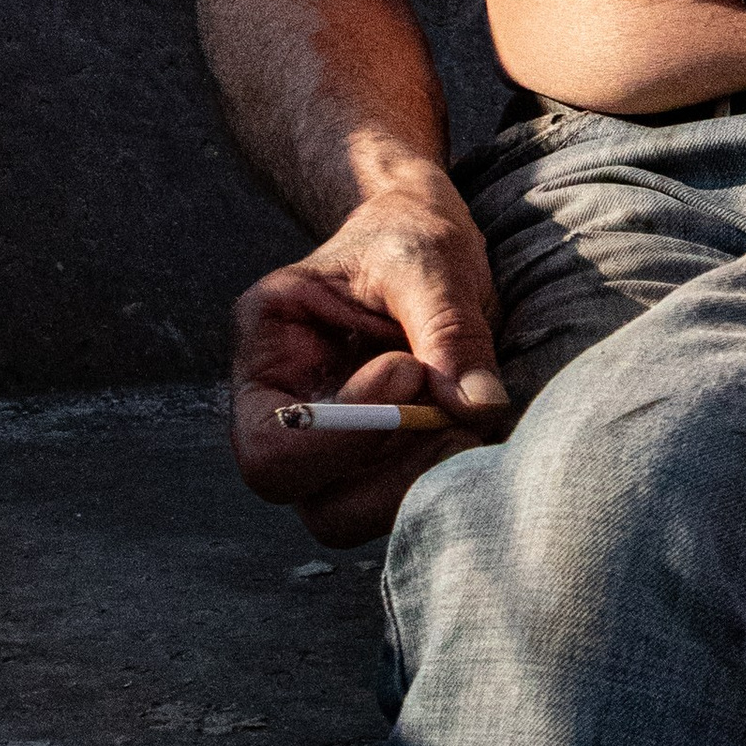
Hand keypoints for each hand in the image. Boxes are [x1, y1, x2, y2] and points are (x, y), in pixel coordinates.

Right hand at [228, 173, 511, 544]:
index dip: (342, 434)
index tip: (409, 371)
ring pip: (351, 513)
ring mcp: (328, 443)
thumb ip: (447, 331)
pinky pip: (395, 499)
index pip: (269, 442)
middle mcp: (284, 409)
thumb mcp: (426, 260)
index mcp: (267, 349)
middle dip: (388, 472)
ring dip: (418, 480)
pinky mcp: (375, 457)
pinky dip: (437, 476)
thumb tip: (479, 409)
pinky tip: (468, 425)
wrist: (422, 233)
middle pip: (307, 498)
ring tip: (466, 414)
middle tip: (453, 413)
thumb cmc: (409, 232)